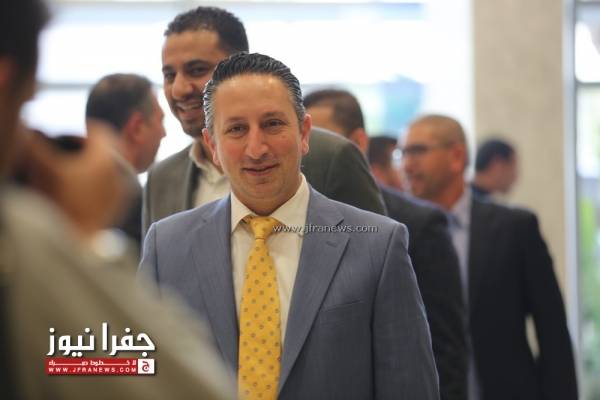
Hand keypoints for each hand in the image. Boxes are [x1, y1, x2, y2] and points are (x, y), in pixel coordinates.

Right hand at [18, 122, 131, 236]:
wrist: (75, 238)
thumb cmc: (61, 202)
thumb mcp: (45, 170)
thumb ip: (37, 148)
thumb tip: (30, 133)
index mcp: (105, 157)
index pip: (101, 131)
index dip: (85, 129)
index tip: (74, 133)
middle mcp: (120, 170)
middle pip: (113, 147)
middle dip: (96, 145)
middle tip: (79, 147)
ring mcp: (123, 188)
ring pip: (116, 165)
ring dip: (102, 161)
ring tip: (81, 166)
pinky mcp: (122, 204)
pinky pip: (117, 182)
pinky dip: (106, 178)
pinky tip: (88, 185)